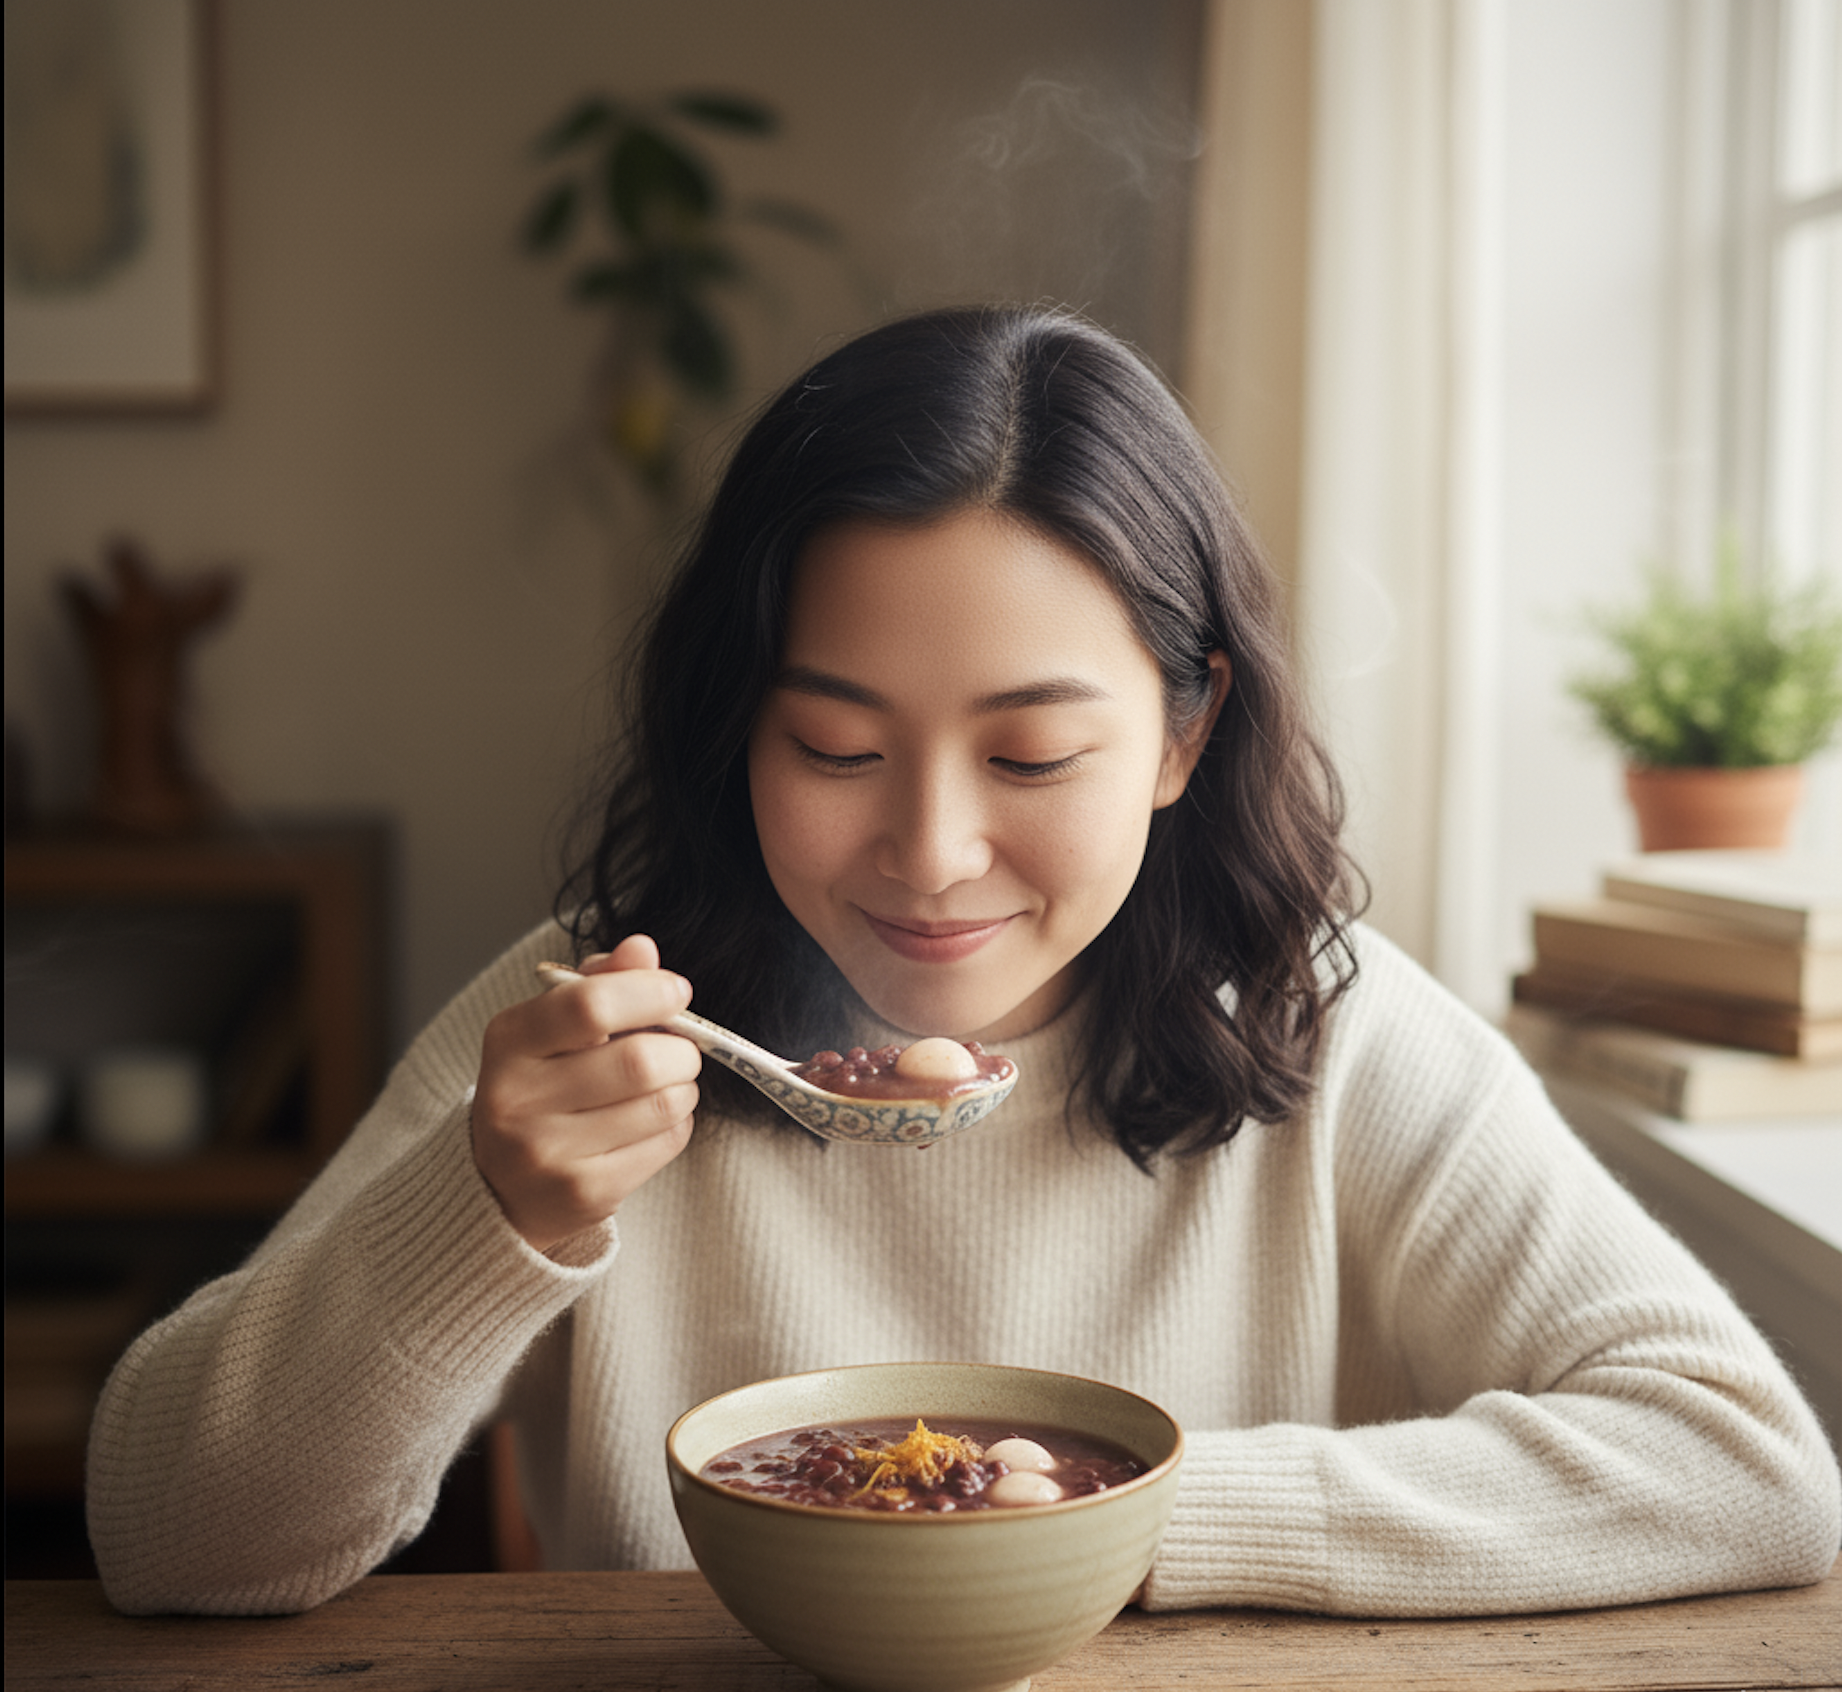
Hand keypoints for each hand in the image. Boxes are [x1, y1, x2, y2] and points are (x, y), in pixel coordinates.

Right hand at [472, 934, 699, 1251]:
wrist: (498, 1186)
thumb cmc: (539, 1089)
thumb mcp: (551, 1028)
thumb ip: (598, 984)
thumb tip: (641, 949)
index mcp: (508, 1041)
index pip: (589, 1005)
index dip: (648, 993)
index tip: (676, 992)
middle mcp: (517, 1098)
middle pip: (639, 1062)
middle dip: (680, 1050)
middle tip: (679, 1050)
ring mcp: (547, 1152)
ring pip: (662, 1104)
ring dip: (683, 1088)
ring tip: (665, 1086)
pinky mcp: (583, 1194)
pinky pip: (666, 1144)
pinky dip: (676, 1125)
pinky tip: (652, 1122)